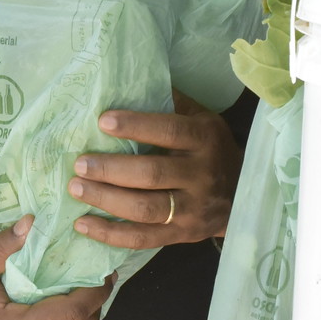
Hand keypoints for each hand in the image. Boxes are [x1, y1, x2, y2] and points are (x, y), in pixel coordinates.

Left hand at [69, 90, 240, 246]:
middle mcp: (201, 175)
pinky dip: (111, 234)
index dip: (136, 126)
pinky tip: (83, 224)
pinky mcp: (182, 235)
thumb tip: (129, 80)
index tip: (102, 121)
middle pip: (152, 174)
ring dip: (106, 199)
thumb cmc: (211, 148)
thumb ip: (171, 103)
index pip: (170, 132)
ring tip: (76, 188)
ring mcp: (193, 210)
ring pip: (145, 209)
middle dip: (111, 169)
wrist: (244, 195)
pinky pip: (143, 239)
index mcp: (205, 139)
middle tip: (79, 163)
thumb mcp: (202, 119)